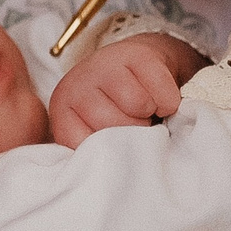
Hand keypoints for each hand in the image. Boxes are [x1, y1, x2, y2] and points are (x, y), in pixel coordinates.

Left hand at [48, 32, 203, 146]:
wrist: (135, 65)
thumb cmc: (115, 110)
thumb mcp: (94, 133)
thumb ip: (94, 153)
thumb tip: (109, 175)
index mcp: (62, 112)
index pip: (84, 147)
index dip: (108, 152)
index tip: (116, 146)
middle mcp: (76, 85)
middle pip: (111, 126)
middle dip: (131, 132)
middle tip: (134, 125)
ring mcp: (104, 65)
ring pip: (136, 106)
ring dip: (150, 114)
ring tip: (145, 111)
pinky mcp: (136, 55)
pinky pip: (161, 93)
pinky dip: (168, 103)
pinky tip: (158, 99)